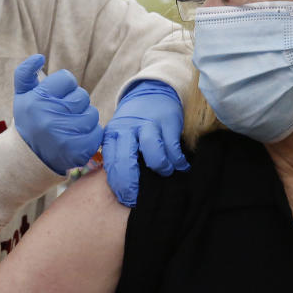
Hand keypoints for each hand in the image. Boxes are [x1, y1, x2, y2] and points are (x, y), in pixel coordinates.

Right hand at [13, 55, 102, 174]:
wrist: (29, 157)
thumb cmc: (30, 119)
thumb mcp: (22, 96)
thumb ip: (25, 73)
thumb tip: (39, 57)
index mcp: (36, 100)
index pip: (67, 79)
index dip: (64, 88)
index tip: (55, 98)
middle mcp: (48, 118)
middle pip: (82, 96)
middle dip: (75, 103)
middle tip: (63, 113)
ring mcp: (64, 136)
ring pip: (92, 114)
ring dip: (85, 118)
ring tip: (70, 126)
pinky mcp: (78, 151)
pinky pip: (98, 132)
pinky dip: (91, 134)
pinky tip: (77, 137)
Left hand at [102, 80, 188, 206]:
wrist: (151, 94)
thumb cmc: (134, 125)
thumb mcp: (120, 136)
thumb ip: (119, 157)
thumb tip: (124, 190)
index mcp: (113, 134)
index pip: (111, 163)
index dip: (118, 184)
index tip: (126, 199)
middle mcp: (128, 128)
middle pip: (125, 160)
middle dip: (131, 184)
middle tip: (139, 198)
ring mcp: (148, 124)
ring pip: (152, 153)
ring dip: (160, 168)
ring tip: (165, 173)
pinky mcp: (168, 122)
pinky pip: (173, 147)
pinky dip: (178, 161)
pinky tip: (180, 165)